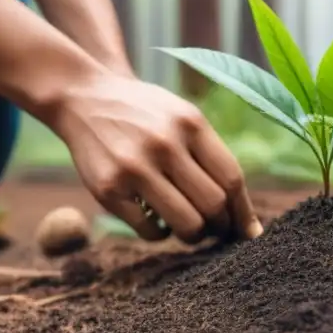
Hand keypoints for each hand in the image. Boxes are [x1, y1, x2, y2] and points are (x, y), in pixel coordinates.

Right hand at [51, 72, 262, 243]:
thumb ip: (212, 156)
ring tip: (189, 228)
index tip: (247, 231)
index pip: (232, 179)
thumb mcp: (183, 117)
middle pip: (214, 205)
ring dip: (194, 235)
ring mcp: (134, 168)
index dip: (243, 212)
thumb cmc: (145, 115)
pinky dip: (161, 234)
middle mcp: (165, 144)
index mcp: (190, 124)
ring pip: (187, 224)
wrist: (84, 98)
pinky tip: (157, 220)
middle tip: (216, 230)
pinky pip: (151, 231)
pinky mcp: (108, 190)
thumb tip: (245, 218)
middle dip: (221, 227)